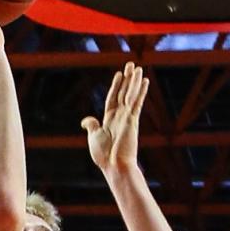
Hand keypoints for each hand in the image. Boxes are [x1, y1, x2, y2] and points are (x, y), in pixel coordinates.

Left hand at [81, 61, 149, 175]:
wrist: (114, 165)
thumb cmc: (104, 156)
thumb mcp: (94, 137)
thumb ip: (92, 126)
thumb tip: (85, 120)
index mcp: (110, 120)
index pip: (113, 98)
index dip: (116, 86)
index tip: (119, 74)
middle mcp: (120, 116)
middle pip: (124, 93)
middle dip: (127, 79)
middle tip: (131, 64)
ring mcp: (127, 117)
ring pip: (131, 95)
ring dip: (134, 81)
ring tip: (137, 67)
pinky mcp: (132, 120)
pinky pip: (136, 102)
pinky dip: (140, 91)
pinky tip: (144, 80)